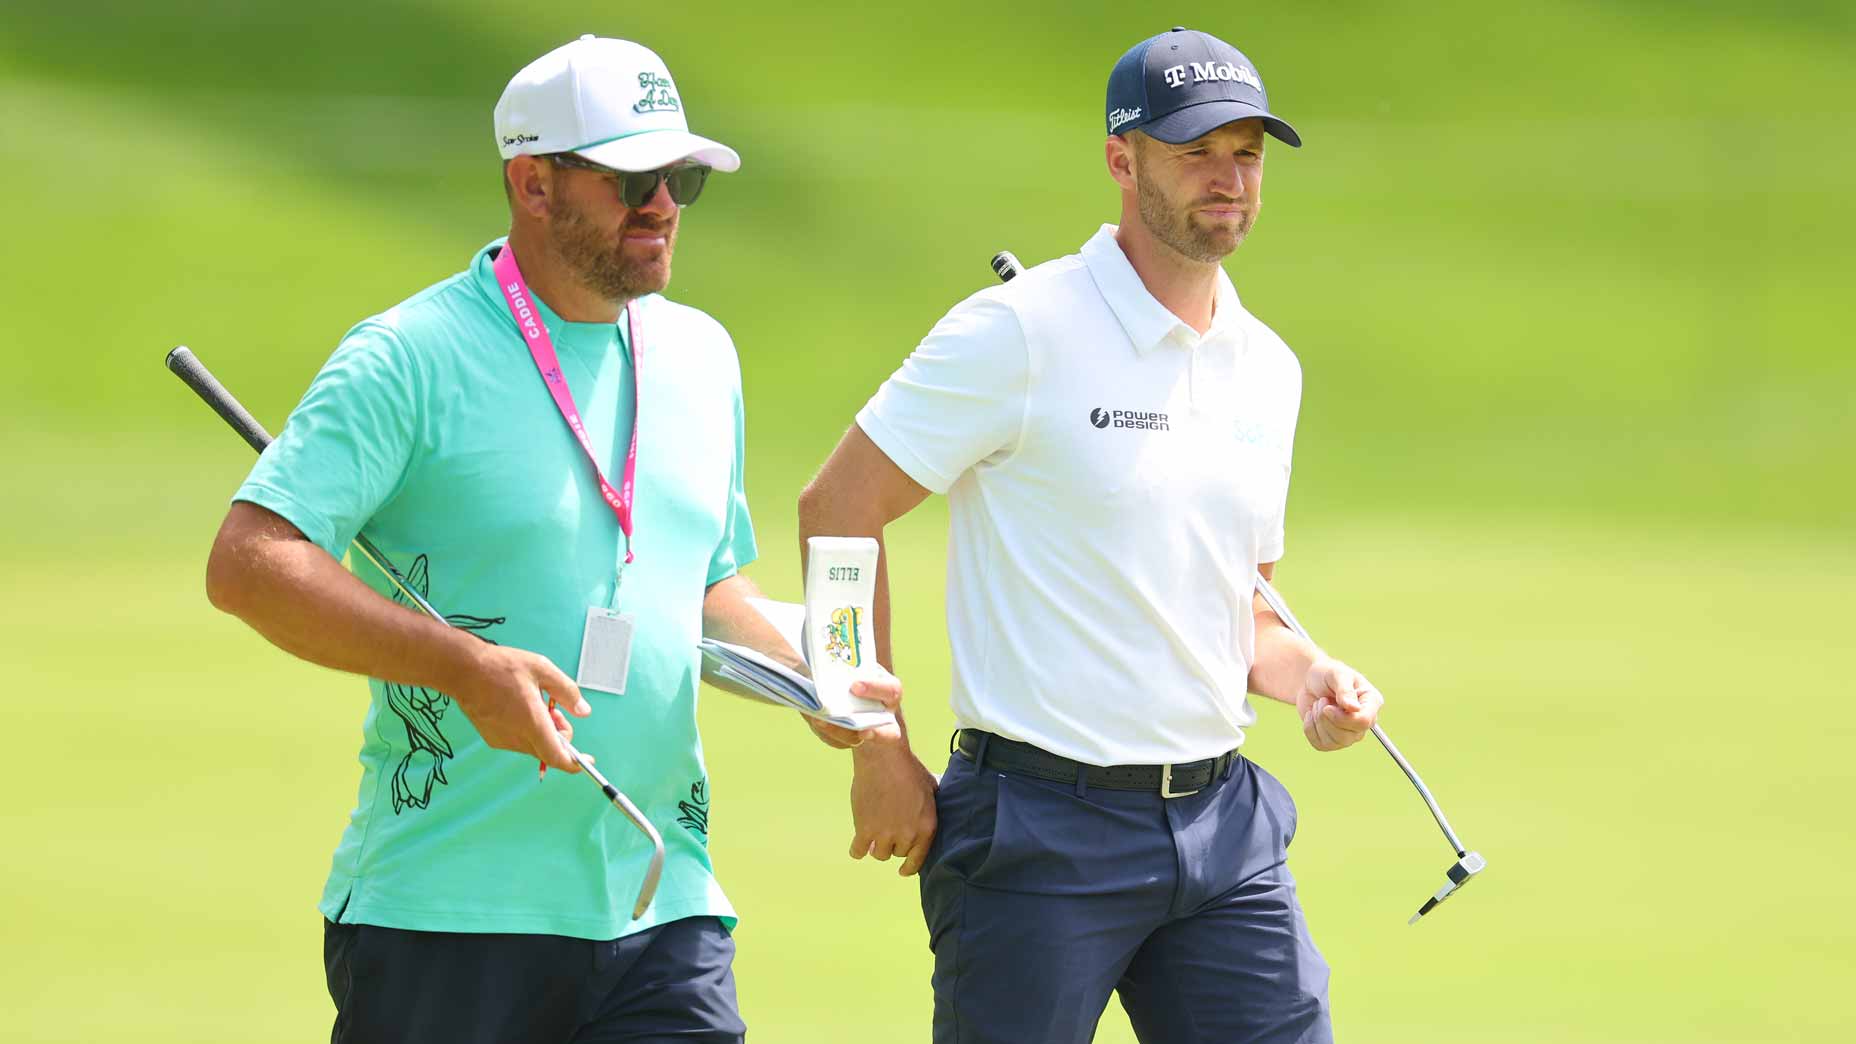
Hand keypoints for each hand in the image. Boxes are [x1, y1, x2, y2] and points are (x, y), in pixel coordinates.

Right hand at [447, 643, 590, 771]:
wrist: (462, 670)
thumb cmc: (501, 666)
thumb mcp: (542, 669)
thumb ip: (567, 692)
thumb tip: (584, 711)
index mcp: (532, 723)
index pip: (557, 757)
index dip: (575, 763)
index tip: (587, 760)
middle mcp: (517, 737)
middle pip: (548, 751)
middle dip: (559, 735)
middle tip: (554, 709)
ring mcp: (502, 740)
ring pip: (534, 746)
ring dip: (542, 731)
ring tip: (534, 703)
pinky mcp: (492, 738)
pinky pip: (518, 741)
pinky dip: (527, 731)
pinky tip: (519, 707)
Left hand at [802, 668, 904, 748]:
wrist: (839, 681)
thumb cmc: (849, 666)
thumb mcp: (849, 661)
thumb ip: (839, 663)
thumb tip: (814, 667)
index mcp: (889, 690)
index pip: (891, 691)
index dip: (876, 689)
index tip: (855, 686)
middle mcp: (883, 714)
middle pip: (889, 733)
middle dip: (877, 734)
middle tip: (862, 731)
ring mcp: (867, 729)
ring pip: (857, 740)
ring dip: (839, 732)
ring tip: (821, 721)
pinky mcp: (848, 738)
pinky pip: (839, 741)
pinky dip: (826, 732)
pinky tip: (816, 720)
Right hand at [848, 729, 937, 875]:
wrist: (883, 756)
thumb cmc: (908, 768)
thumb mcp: (931, 787)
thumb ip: (934, 804)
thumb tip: (945, 804)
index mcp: (926, 827)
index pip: (918, 859)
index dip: (910, 867)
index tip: (903, 871)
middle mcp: (907, 835)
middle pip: (897, 853)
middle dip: (893, 844)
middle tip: (888, 830)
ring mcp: (884, 834)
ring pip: (879, 854)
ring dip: (876, 846)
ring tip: (874, 833)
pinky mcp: (864, 829)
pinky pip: (858, 851)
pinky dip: (857, 849)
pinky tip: (857, 846)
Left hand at [1297, 656, 1382, 751]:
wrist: (1309, 681)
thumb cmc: (1326, 674)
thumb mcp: (1336, 674)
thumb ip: (1345, 690)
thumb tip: (1354, 709)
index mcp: (1371, 702)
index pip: (1364, 721)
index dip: (1343, 718)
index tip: (1327, 707)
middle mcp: (1364, 721)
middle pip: (1349, 736)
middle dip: (1327, 718)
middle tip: (1321, 700)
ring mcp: (1349, 733)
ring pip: (1334, 742)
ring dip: (1318, 721)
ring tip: (1318, 705)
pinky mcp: (1332, 740)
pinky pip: (1320, 745)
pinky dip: (1310, 729)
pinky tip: (1312, 715)